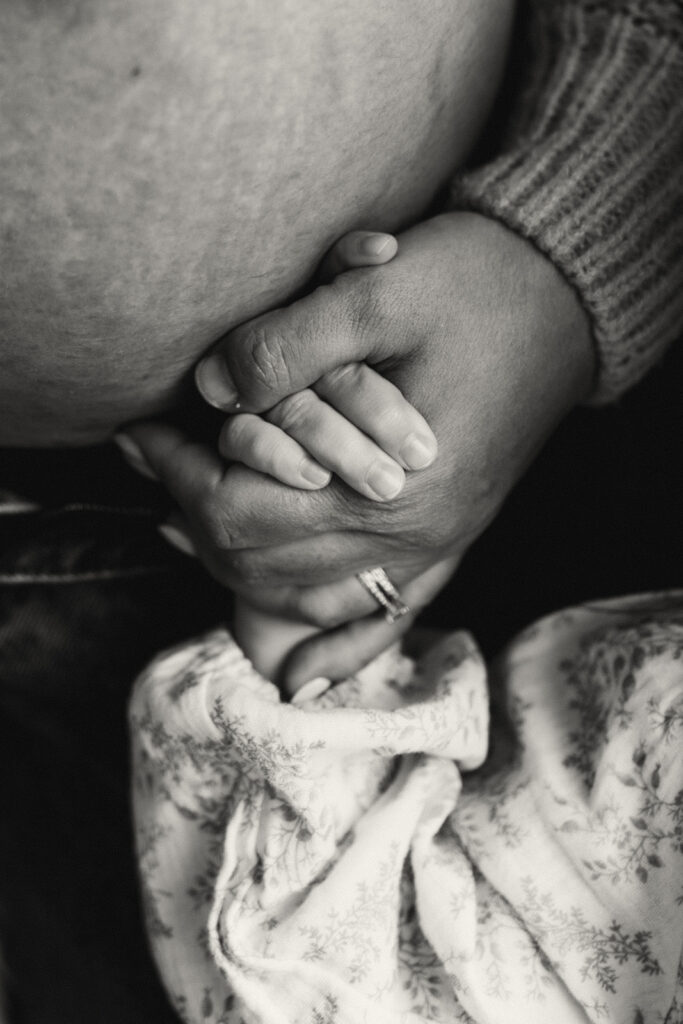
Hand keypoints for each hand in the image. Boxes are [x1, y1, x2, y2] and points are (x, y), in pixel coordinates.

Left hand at [127, 212, 593, 683]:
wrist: (565, 301)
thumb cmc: (477, 285)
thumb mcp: (380, 291)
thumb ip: (287, 345)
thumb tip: (208, 388)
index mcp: (391, 484)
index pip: (242, 508)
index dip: (176, 471)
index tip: (139, 428)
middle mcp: (413, 536)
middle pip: (262, 559)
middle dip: (190, 509)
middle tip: (150, 454)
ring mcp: (435, 545)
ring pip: (305, 590)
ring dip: (236, 558)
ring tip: (180, 510)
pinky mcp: (447, 537)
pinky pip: (383, 617)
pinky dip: (335, 645)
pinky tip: (300, 673)